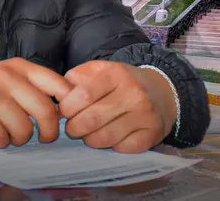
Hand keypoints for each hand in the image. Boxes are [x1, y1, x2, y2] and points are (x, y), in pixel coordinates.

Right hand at [0, 58, 71, 147]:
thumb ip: (33, 86)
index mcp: (20, 67)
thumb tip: (64, 107)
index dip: (68, 104)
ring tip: (12, 134)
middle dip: (49, 131)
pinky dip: (0, 142)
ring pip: (23, 128)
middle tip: (45, 137)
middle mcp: (7, 76)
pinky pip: (1, 138)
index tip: (64, 118)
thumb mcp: (8, 77)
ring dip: (20, 139)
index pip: (57, 84)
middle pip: (45, 110)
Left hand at [59, 60, 175, 153]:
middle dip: (74, 128)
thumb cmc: (122, 82)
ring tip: (90, 133)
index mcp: (117, 74)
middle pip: (91, 119)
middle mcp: (134, 93)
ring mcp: (144, 115)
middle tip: (73, 127)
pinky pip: (121, 148)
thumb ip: (76, 78)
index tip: (64, 112)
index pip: (84, 95)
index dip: (67, 108)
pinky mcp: (151, 134)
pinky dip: (111, 146)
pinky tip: (111, 136)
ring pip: (104, 138)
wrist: (161, 91)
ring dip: (90, 139)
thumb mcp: (100, 70)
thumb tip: (58, 96)